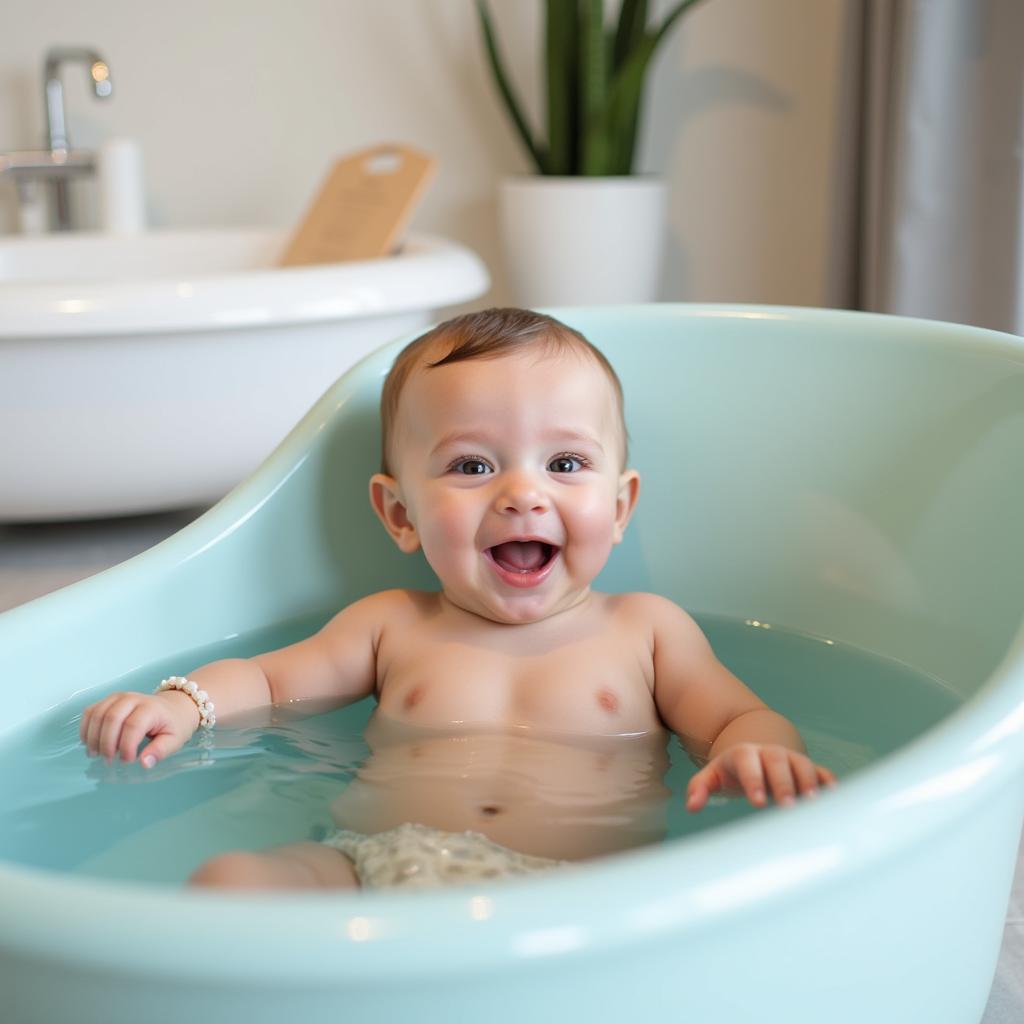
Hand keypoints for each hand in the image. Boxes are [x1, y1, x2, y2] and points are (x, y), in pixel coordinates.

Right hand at [80, 690, 199, 768]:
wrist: (174, 707)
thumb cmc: (174, 725)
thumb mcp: (174, 740)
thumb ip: (160, 751)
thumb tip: (145, 763)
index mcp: (151, 709)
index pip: (132, 726)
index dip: (126, 747)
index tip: (127, 761)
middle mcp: (133, 699)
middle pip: (111, 718)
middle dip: (106, 743)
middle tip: (108, 760)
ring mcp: (119, 697)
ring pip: (97, 714)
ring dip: (92, 737)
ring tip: (96, 754)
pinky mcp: (109, 700)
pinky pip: (91, 711)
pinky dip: (86, 727)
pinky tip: (89, 743)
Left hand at [686, 742, 835, 811]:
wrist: (756, 755)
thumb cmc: (731, 771)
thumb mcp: (712, 776)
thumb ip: (699, 787)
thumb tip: (691, 805)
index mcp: (744, 754)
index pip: (748, 764)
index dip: (753, 781)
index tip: (756, 802)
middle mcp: (770, 753)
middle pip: (778, 763)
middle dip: (784, 784)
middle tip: (789, 807)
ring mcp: (791, 759)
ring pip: (803, 766)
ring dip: (809, 783)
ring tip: (813, 804)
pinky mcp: (809, 768)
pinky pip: (822, 772)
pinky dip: (829, 783)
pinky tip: (836, 797)